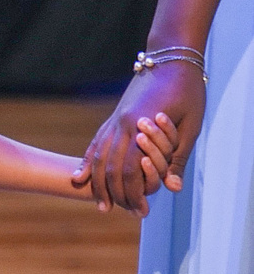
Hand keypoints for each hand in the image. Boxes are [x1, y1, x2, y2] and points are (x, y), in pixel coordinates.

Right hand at [71, 61, 205, 215]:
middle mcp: (120, 124)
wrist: (170, 59)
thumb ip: (179, 158)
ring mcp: (113, 120)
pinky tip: (81, 177)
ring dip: (96, 182)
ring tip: (99, 203)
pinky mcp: (113, 117)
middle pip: (108, 166)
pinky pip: (95, 143)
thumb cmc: (186, 91)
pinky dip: (87, 162)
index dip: (133, 193)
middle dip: (112, 193)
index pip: (128, 168)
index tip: (140, 211)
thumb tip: (172, 188)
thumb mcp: (191, 126)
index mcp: (138, 125)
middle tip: (118, 213)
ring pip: (96, 156)